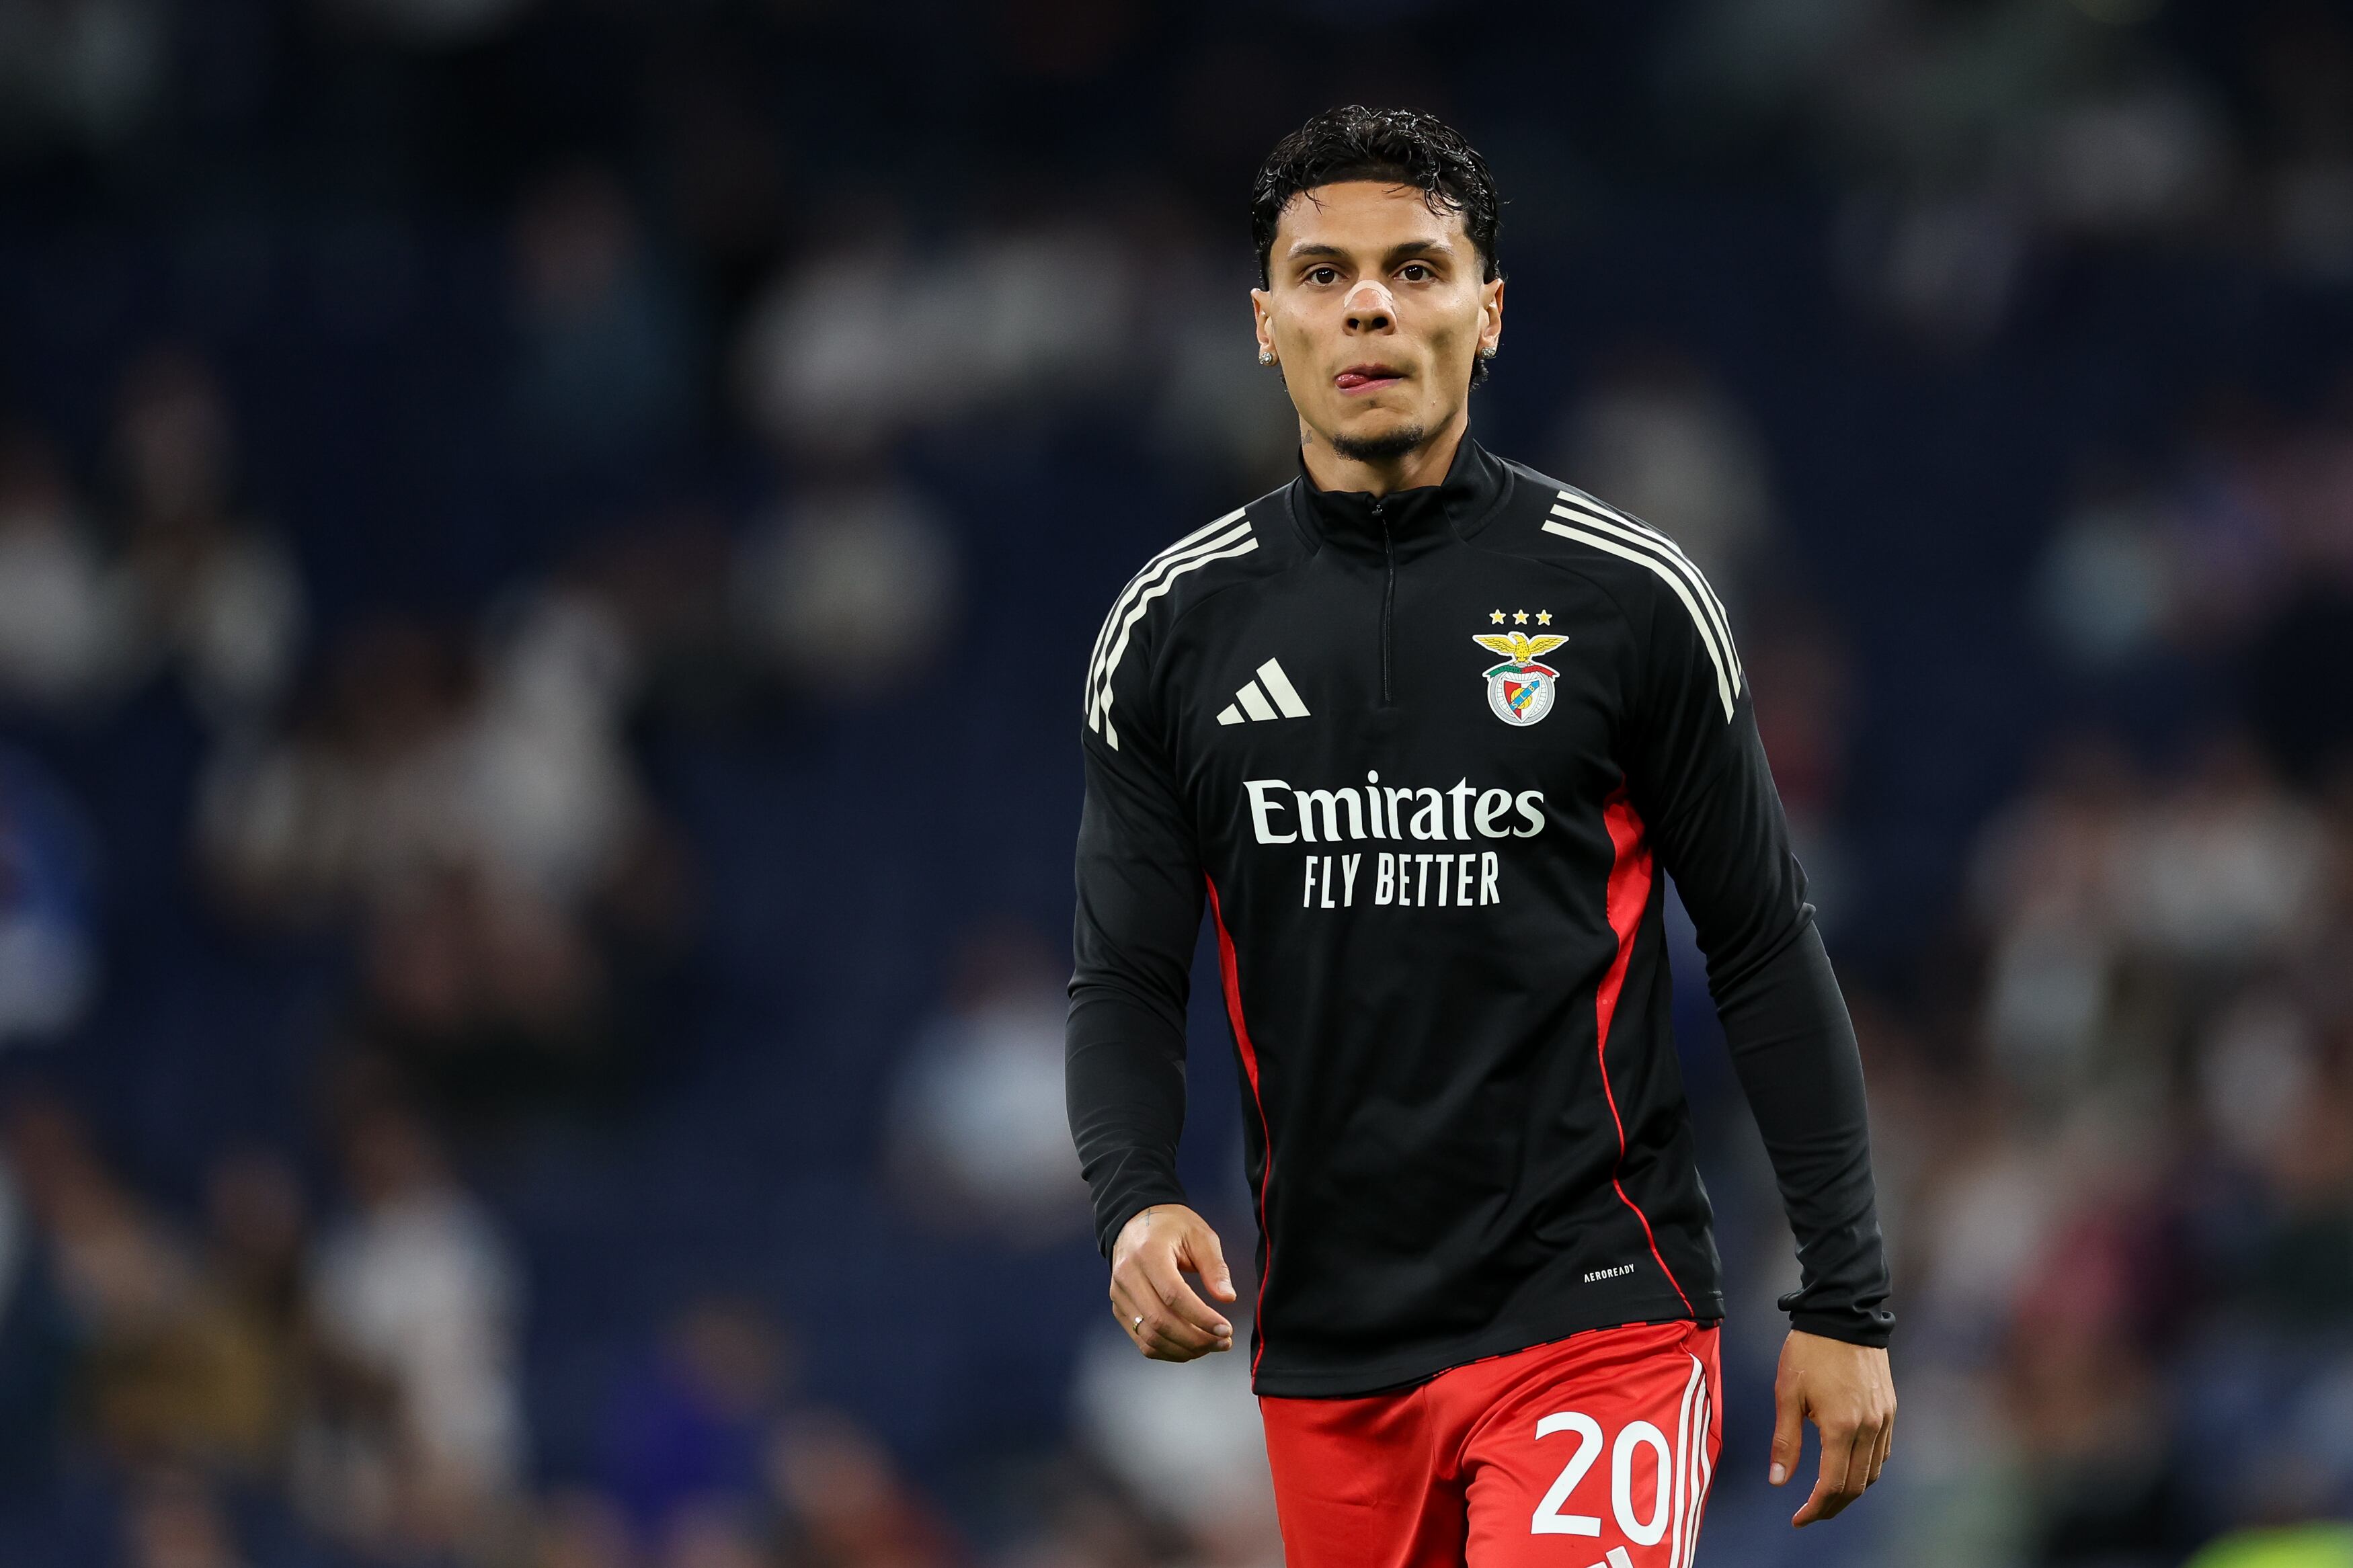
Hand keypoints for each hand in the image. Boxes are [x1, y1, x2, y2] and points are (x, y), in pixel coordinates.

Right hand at [1109, 1204, 1237, 1360]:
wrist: (1136, 1221)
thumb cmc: (1171, 1226)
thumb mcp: (1200, 1235)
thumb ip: (1215, 1267)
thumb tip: (1227, 1298)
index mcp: (1148, 1254)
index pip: (1173, 1296)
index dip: (1202, 1318)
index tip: (1226, 1329)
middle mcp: (1127, 1276)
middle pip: (1160, 1322)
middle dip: (1196, 1339)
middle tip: (1224, 1342)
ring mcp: (1119, 1295)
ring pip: (1149, 1337)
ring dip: (1183, 1350)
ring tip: (1211, 1346)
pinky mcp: (1119, 1308)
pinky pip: (1141, 1340)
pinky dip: (1167, 1351)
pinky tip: (1190, 1348)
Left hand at [1769, 1329, 1894, 1526]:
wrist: (1844, 1315)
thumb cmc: (1808, 1351)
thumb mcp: (1786, 1393)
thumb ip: (1785, 1440)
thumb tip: (1778, 1481)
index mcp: (1840, 1426)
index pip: (1831, 1485)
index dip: (1815, 1509)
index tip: (1798, 1519)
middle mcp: (1868, 1428)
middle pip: (1855, 1486)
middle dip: (1831, 1506)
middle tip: (1809, 1514)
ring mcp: (1883, 1420)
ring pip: (1872, 1473)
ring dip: (1850, 1491)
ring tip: (1826, 1496)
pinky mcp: (1890, 1410)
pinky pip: (1882, 1453)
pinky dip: (1866, 1470)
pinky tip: (1847, 1468)